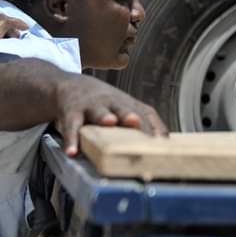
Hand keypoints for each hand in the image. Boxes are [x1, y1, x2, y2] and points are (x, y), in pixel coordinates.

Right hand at [53, 74, 167, 155]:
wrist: (68, 85)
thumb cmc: (102, 103)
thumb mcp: (125, 107)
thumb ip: (146, 122)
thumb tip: (167, 142)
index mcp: (128, 104)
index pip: (145, 116)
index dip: (152, 130)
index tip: (161, 147)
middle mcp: (111, 103)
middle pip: (123, 108)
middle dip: (130, 115)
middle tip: (136, 122)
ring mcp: (91, 106)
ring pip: (98, 111)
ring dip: (104, 116)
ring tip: (109, 122)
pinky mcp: (71, 112)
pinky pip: (71, 126)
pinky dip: (71, 139)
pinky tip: (72, 151)